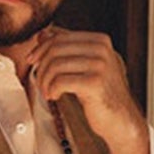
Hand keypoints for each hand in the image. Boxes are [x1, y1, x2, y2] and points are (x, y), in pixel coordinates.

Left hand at [24, 26, 149, 153]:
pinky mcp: (95, 83)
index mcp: (100, 40)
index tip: (32, 61)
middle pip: (55, 49)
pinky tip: (54, 96)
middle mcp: (102, 49)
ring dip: (44, 80)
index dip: (41, 49)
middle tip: (39, 81)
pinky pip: (60, 81)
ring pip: (55, 65)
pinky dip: (51, 89)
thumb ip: (68, 48)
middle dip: (41, 66)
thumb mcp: (87, 65)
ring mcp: (100, 65)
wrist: (121, 119)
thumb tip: (42, 34)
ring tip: (46, 91)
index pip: (60, 37)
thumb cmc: (102, 93)